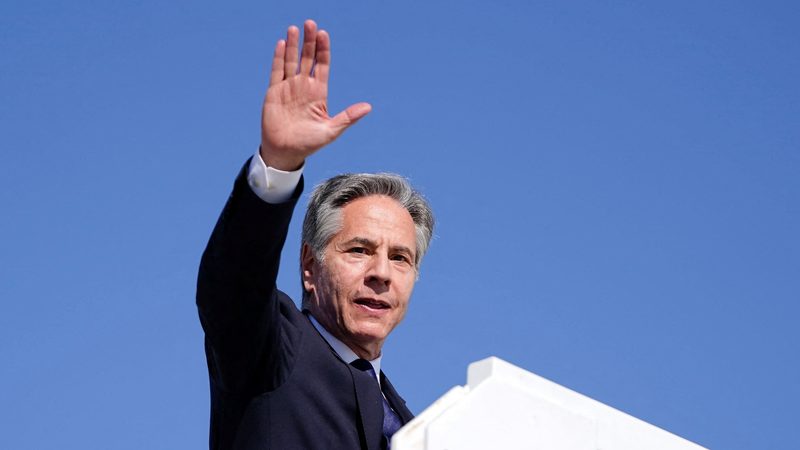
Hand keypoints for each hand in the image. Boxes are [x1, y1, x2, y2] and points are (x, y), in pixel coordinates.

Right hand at [260, 20, 371, 170]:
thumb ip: (348, 117)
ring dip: (293, 45)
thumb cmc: (309, 143)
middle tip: (310, 24)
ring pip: (291, 61)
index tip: (324, 34)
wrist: (285, 152)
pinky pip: (277, 71)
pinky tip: (282, 44)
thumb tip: (368, 107)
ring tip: (295, 28)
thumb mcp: (331, 131)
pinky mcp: (274, 92)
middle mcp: (304, 87)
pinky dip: (279, 58)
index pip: (322, 66)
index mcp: (318, 94)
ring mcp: (288, 88)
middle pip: (307, 58)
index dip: (323, 50)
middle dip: (309, 42)